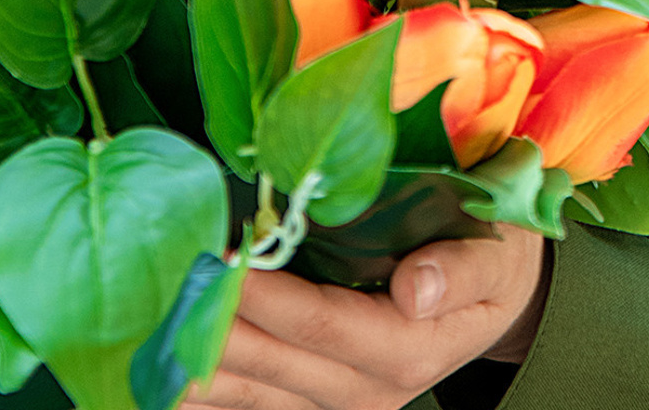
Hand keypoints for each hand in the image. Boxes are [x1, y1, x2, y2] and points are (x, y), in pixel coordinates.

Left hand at [183, 229, 551, 409]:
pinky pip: (252, 405)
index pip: (325, 325)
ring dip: (194, 363)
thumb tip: (416, 288)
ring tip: (146, 326)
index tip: (223, 261)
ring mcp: (339, 406)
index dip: (270, 299)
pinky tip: (161, 370)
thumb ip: (461, 270)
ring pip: (250, 395)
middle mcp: (369, 392)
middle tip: (163, 282)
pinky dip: (204, 390)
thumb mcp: (499, 252)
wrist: (501, 297)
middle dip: (215, 325)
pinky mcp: (317, 405)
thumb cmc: (498, 253)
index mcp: (411, 350)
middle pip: (274, 365)